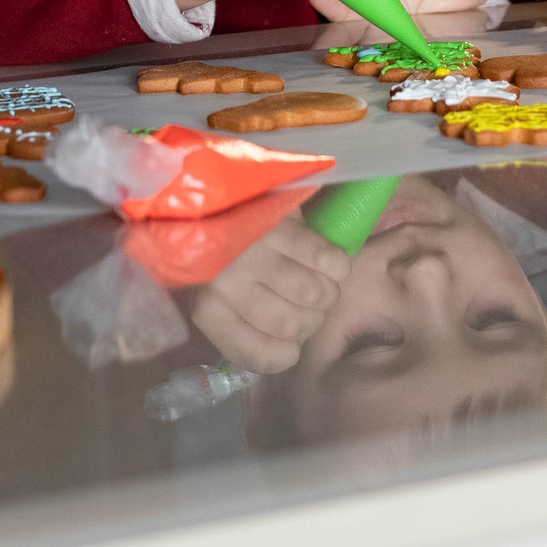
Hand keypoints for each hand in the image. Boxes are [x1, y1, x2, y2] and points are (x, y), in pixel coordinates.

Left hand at [188, 218, 349, 374]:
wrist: (227, 190)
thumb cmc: (229, 250)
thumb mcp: (225, 293)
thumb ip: (246, 323)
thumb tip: (288, 349)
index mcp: (209, 309)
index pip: (259, 356)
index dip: (287, 353)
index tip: (292, 340)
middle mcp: (227, 285)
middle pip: (292, 325)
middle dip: (313, 318)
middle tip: (310, 301)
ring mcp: (254, 253)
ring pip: (312, 295)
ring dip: (327, 291)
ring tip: (322, 279)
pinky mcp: (279, 225)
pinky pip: (325, 260)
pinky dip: (337, 265)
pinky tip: (333, 262)